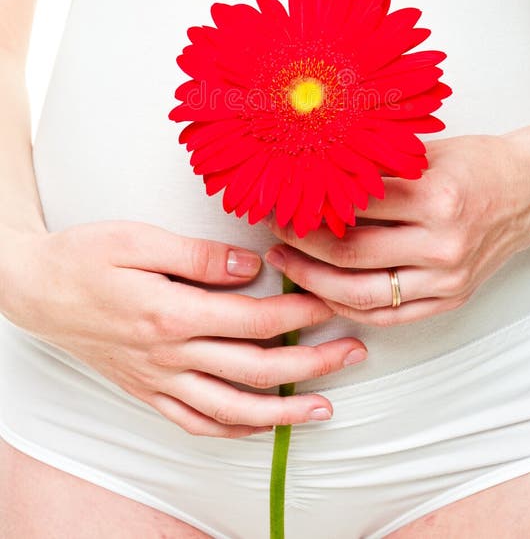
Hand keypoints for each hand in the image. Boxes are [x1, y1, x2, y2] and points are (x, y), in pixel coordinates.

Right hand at [5, 221, 367, 436]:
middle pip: (256, 370)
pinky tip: (260, 427)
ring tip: (325, 407)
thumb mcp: (139, 239)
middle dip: (314, 364)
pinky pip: (195, 423)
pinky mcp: (146, 392)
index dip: (301, 315)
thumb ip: (200, 256)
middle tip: (355, 352)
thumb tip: (252, 269)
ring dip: (283, 412)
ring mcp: (157, 380)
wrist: (36, 290)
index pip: (255, 321)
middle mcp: (169, 356)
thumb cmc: (86, 255)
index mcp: (172, 313)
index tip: (333, 303)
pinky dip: (232, 430)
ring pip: (232, 411)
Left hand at [264, 127, 529, 325]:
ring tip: (286, 265)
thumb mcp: (424, 153)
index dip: (308, 204)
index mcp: (436, 197)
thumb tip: (311, 177)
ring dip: (314, 282)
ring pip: (363, 294)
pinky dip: (349, 307)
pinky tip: (323, 291)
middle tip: (273, 233)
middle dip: (300, 245)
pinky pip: (388, 316)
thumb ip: (374, 168)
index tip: (280, 199)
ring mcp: (448, 277)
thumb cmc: (478, 165)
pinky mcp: (451, 298)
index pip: (353, 206)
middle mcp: (443, 243)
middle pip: (350, 254)